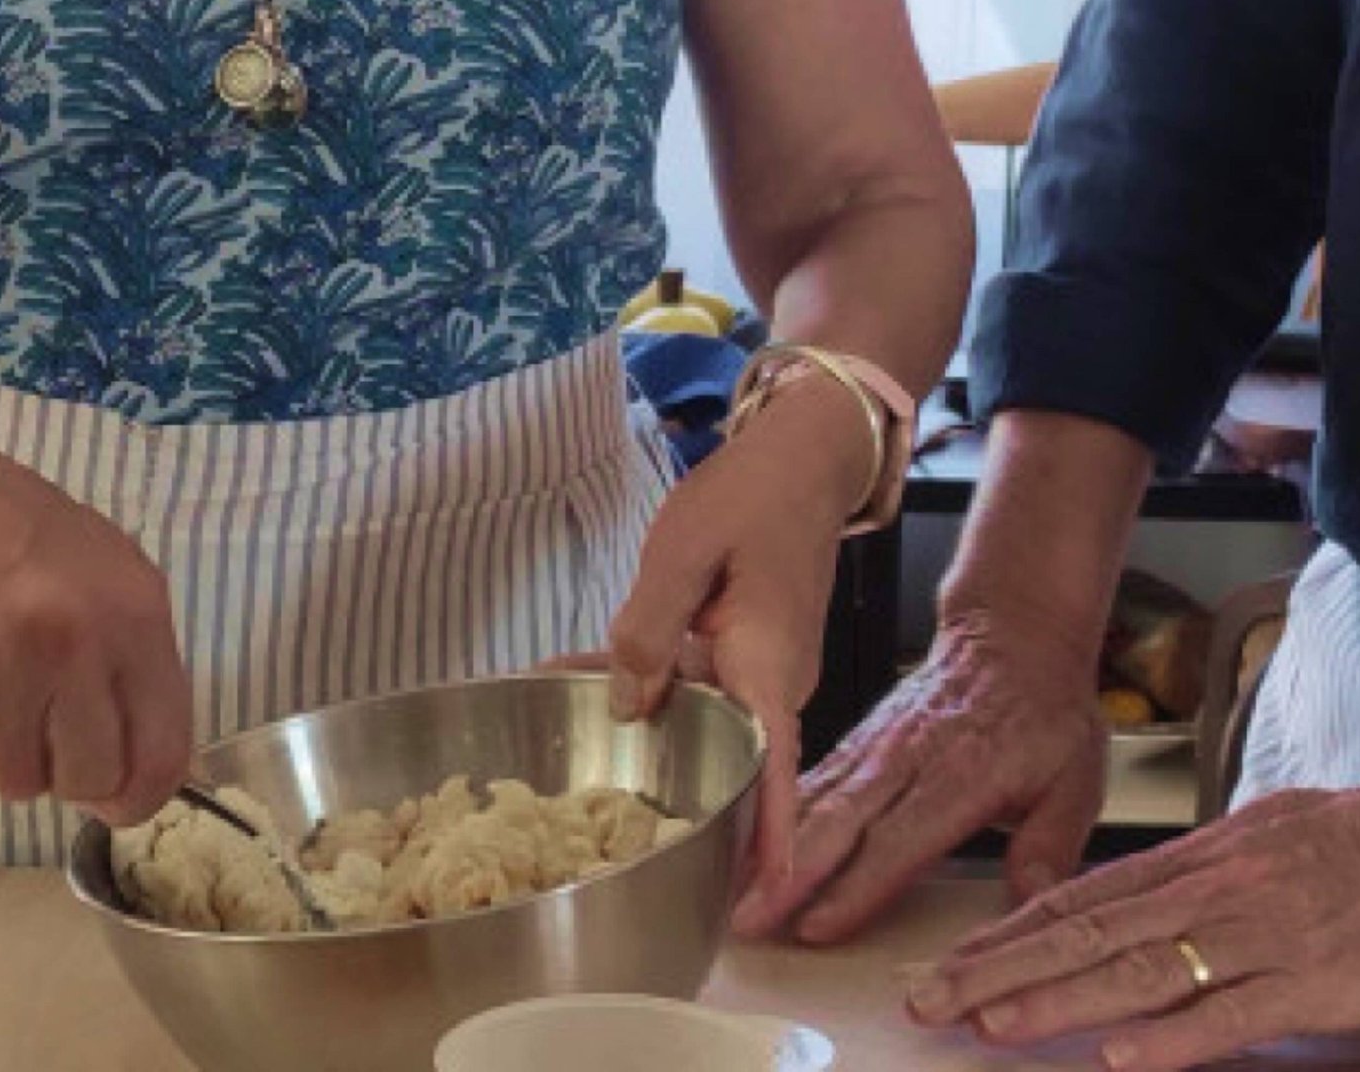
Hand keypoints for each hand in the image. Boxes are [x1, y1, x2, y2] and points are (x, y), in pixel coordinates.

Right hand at [0, 436, 190, 824]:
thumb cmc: (43, 537)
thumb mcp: (125, 581)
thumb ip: (144, 669)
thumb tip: (149, 770)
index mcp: (137, 618)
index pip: (160, 754)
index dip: (141, 798)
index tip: (124, 803)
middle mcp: (75, 641)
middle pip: (86, 779)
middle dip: (71, 772)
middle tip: (56, 732)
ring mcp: (0, 659)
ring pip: (16, 778)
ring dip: (10, 754)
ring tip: (8, 694)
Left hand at [606, 387, 858, 891]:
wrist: (805, 457)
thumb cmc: (751, 494)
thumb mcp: (683, 549)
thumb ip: (650, 630)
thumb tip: (630, 707)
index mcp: (766, 664)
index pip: (772, 767)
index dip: (763, 837)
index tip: (756, 901)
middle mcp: (774, 681)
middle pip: (730, 760)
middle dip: (674, 797)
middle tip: (596, 834)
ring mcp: (763, 670)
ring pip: (703, 722)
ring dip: (644, 733)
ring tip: (555, 720)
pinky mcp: (748, 652)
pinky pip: (697, 685)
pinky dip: (647, 684)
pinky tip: (575, 672)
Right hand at [733, 608, 1107, 942]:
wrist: (1012, 635)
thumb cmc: (1044, 710)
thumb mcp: (1076, 778)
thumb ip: (1052, 843)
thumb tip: (1034, 898)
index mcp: (964, 774)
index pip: (902, 838)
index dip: (858, 884)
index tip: (818, 923)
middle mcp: (910, 757)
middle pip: (841, 820)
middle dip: (790, 873)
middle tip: (750, 920)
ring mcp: (879, 744)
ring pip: (817, 798)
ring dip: (772, 846)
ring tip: (737, 891)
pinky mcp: (862, 737)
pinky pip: (816, 776)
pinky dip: (777, 810)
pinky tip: (751, 841)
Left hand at [906, 784, 1359, 1070]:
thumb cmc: (1348, 838)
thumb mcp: (1250, 833)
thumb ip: (1187, 870)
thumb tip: (1129, 897)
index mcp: (1189, 859)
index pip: (1077, 898)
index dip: (1007, 932)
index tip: (952, 958)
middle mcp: (1204, 894)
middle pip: (1085, 934)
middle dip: (1000, 968)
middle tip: (933, 998)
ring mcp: (1250, 939)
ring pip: (1137, 972)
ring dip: (1058, 1001)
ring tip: (991, 1021)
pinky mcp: (1304, 984)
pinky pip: (1226, 1014)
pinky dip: (1169, 1037)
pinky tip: (1116, 1057)